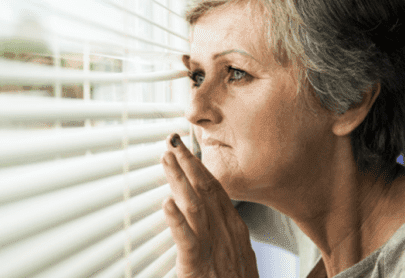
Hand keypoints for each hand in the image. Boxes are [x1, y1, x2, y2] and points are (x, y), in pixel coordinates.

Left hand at [161, 134, 258, 277]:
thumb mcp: (237, 251)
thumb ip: (224, 230)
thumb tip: (210, 212)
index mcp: (233, 226)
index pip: (215, 188)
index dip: (199, 166)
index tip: (186, 148)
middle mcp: (225, 231)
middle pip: (205, 188)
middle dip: (188, 162)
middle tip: (173, 140)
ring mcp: (212, 246)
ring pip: (194, 205)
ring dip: (179, 179)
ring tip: (167, 159)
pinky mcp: (197, 264)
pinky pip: (186, 239)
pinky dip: (176, 221)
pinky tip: (167, 205)